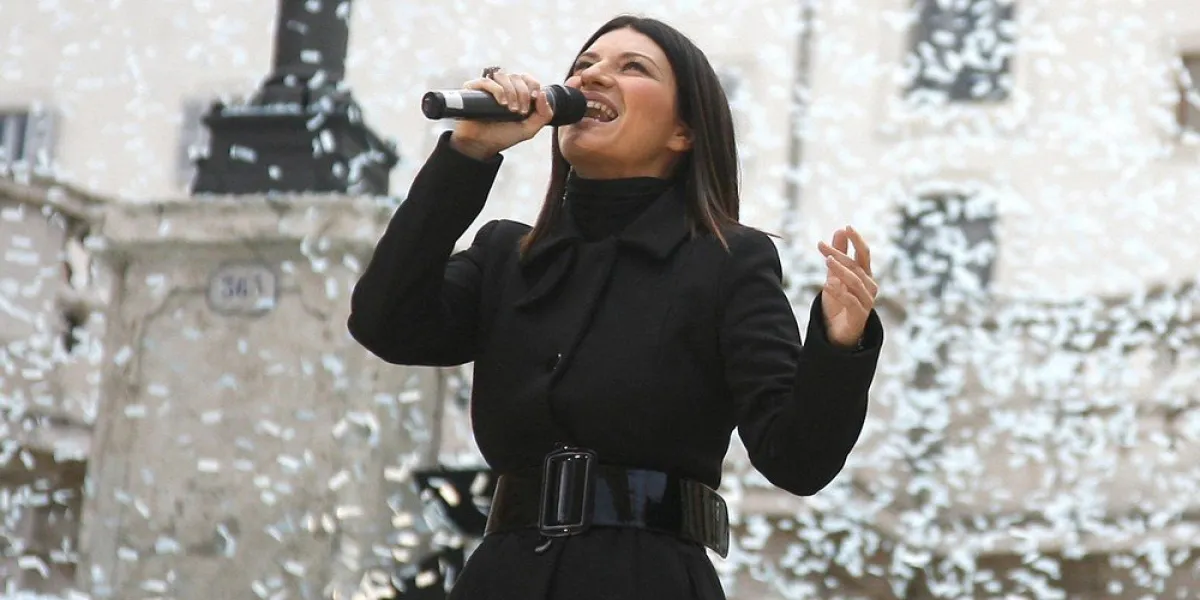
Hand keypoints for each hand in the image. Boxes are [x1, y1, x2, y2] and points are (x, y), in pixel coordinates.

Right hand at [449, 69, 555, 159]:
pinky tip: (502, 102)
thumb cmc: (504, 136)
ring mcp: (488, 87)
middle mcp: (502, 87)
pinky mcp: (474, 90)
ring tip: (511, 109)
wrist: (482, 145)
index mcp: (516, 92)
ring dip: (511, 91)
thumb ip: (544, 115)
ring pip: (503, 76)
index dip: (533, 84)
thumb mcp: (529, 129)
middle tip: (520, 111)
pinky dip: (497, 90)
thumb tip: (543, 93)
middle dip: (523, 93)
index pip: (526, 78)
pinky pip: (486, 81)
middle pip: (516, 77)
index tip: (534, 97)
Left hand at [818, 226, 877, 348]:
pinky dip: (840, 292)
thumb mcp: (835, 275)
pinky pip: (851, 301)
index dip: (856, 241)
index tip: (846, 228)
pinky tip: (828, 285)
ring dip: (841, 270)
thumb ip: (839, 254)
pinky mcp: (860, 315)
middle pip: (856, 266)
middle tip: (823, 246)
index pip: (863, 254)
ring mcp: (866, 301)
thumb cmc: (839, 302)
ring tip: (827, 261)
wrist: (837, 333)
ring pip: (855, 282)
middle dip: (840, 254)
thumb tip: (840, 230)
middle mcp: (869, 286)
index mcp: (865, 275)